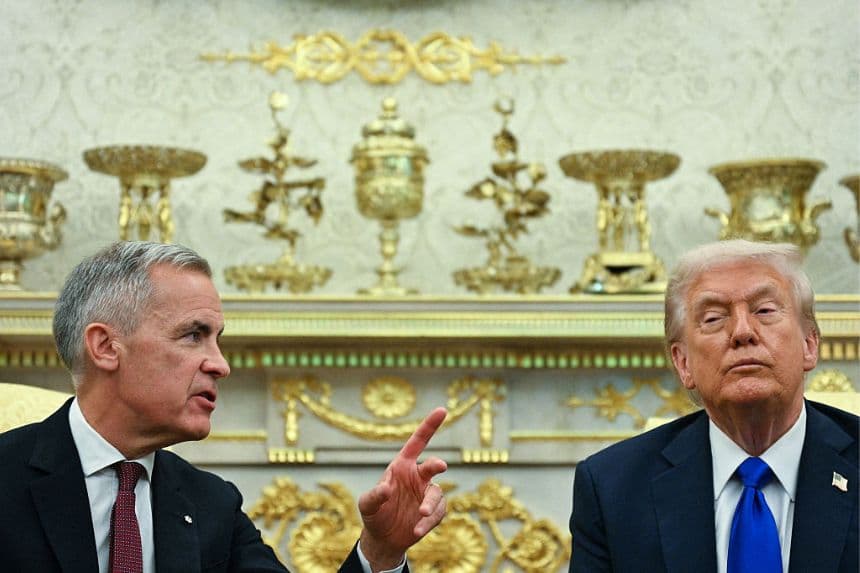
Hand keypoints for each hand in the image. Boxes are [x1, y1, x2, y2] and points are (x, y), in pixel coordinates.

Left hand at [357, 407, 447, 570]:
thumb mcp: (367, 505)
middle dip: (436, 464)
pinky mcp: (434, 512)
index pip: (418, 442)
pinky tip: (416, 530)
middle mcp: (418, 477)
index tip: (442, 410)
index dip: (430, 426)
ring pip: (437, 494)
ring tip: (421, 515)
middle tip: (440, 466)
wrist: (383, 539)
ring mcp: (427, 494)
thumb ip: (374, 495)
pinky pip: (438, 513)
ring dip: (430, 504)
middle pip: (432, 466)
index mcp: (402, 466)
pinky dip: (428, 522)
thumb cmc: (375, 514)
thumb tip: (387, 488)